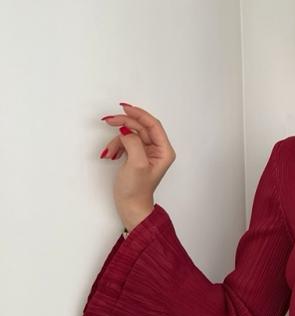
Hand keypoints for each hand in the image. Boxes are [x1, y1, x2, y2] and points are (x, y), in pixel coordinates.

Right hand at [98, 103, 174, 228]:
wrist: (130, 207)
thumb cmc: (136, 190)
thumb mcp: (136, 164)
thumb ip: (133, 143)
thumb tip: (125, 130)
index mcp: (164, 151)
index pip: (153, 125)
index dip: (139, 114)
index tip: (124, 108)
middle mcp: (158, 150)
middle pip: (140, 127)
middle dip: (124, 124)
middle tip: (108, 120)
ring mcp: (147, 152)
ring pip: (130, 134)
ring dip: (117, 140)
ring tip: (110, 152)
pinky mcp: (136, 155)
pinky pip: (126, 142)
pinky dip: (117, 146)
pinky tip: (111, 155)